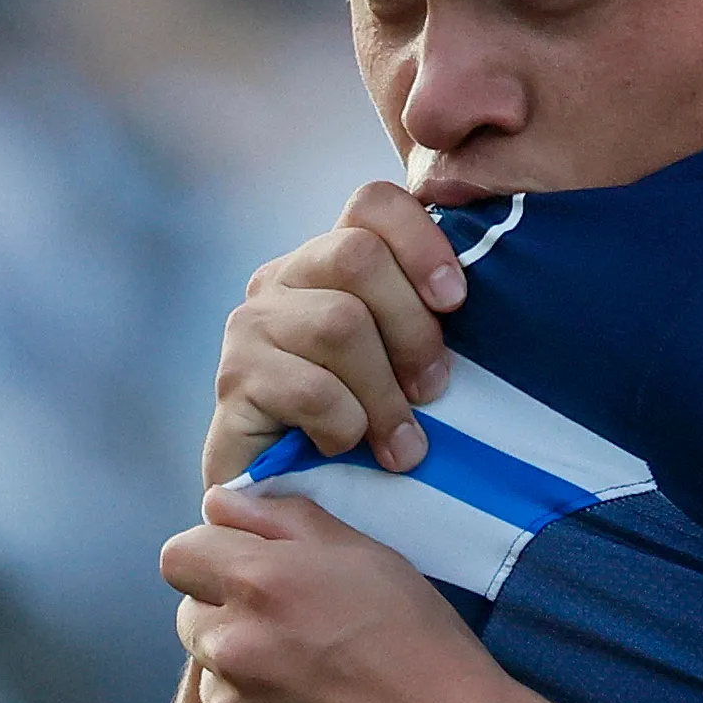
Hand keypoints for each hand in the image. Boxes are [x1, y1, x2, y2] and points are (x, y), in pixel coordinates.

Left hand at [164, 485, 525, 702]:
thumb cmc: (423, 645)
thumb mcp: (369, 556)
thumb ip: (285, 519)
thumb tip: (222, 506)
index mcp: (258, 585)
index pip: (179, 555)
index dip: (213, 558)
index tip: (247, 570)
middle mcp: (232, 650)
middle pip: (192, 620)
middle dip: (231, 618)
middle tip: (298, 630)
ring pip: (217, 683)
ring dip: (249, 679)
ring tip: (321, 685)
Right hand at [205, 184, 467, 484]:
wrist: (291, 499)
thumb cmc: (368, 426)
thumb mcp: (407, 361)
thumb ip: (428, 316)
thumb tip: (470, 293)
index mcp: (329, 260)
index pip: (371, 202)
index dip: (422, 240)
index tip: (455, 300)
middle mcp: (282, 278)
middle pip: (357, 257)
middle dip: (411, 329)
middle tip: (433, 389)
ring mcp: (250, 326)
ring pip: (339, 323)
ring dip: (385, 394)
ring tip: (402, 444)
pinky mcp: (233, 381)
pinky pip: (312, 388)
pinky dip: (345, 426)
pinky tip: (344, 448)